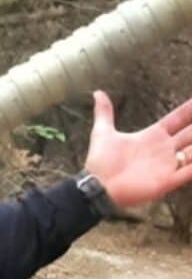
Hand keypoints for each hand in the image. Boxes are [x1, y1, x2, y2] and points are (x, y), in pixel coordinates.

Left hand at [84, 91, 191, 207]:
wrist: (96, 186)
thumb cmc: (100, 162)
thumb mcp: (103, 133)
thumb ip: (105, 113)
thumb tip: (98, 93)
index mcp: (153, 136)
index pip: (178, 119)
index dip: (190, 109)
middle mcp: (164, 149)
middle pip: (191, 133)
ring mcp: (167, 165)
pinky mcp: (167, 181)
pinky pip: (190, 171)